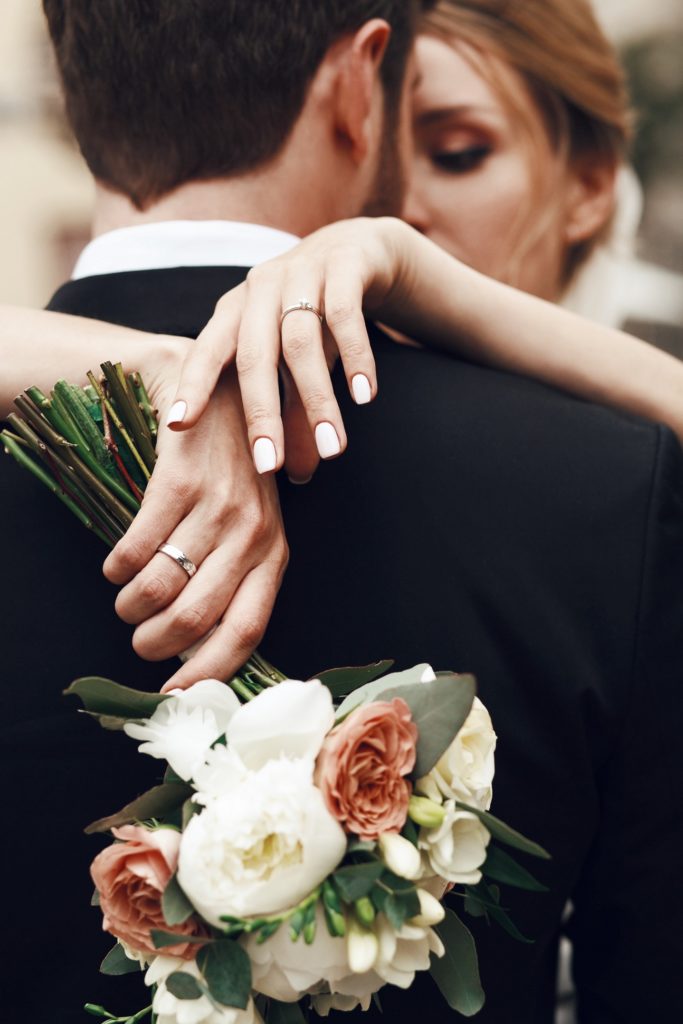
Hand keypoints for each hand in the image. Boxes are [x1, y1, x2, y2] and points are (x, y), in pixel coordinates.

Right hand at [103, 347, 287, 688]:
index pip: (246, 631)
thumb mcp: (252, 533)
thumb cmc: (234, 481)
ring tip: (126, 600)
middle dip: (152, 642)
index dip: (207, 671)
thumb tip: (197, 654)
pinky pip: (135, 548)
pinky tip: (118, 565)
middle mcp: (252, 536)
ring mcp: (217, 507)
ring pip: (159, 587)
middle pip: (193, 617)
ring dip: (130, 607)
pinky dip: (117, 568)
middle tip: (138, 638)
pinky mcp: (180, 482)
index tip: (174, 692)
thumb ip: (235, 584)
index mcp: (275, 557)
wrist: (221, 402)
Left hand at [166, 217, 407, 481]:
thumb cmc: (316, 317)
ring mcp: (302, 270)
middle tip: (268, 467)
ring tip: (334, 449)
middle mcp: (262, 287)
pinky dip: (355, 358)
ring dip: (318, 400)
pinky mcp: (346, 264)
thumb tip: (294, 476)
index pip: (206, 351)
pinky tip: (365, 397)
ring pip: (302, 341)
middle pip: (254, 355)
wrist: (361, 251)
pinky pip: (346, 315)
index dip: (191, 386)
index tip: (178, 427)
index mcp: (236, 310)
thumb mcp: (297, 361)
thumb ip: (293, 411)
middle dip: (261, 414)